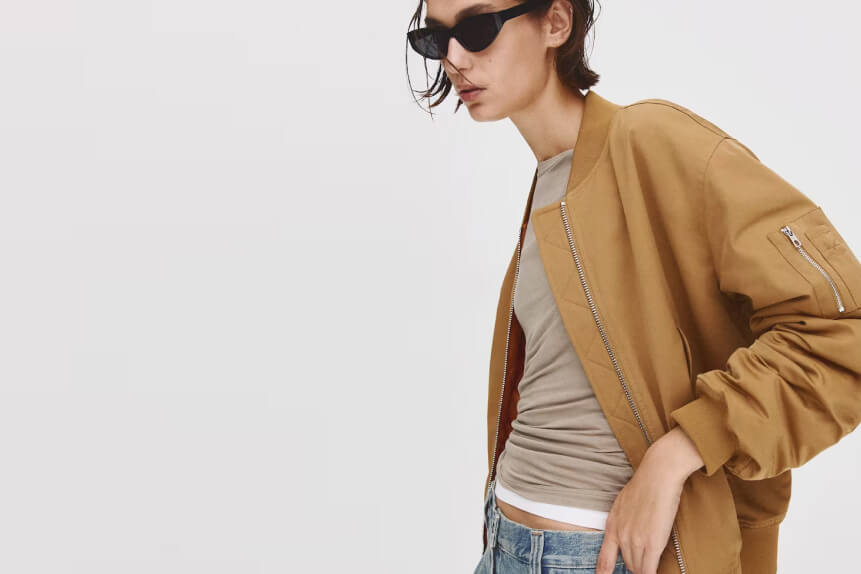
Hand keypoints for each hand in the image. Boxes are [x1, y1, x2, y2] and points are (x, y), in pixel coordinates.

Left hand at [595, 427, 703, 573]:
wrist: (658, 475)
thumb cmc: (645, 486)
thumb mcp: (624, 504)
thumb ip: (623, 522)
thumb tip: (629, 533)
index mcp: (612, 526)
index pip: (604, 560)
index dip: (603, 573)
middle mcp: (621, 535)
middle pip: (627, 564)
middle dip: (636, 566)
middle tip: (644, 563)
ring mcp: (635, 541)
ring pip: (638, 568)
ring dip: (644, 569)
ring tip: (651, 564)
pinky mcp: (652, 543)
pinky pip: (649, 571)